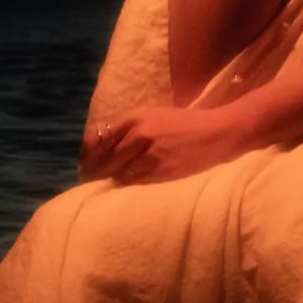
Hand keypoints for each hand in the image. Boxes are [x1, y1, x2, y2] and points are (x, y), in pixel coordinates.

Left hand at [80, 100, 263, 186]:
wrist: (218, 133)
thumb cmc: (186, 124)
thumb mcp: (155, 116)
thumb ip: (131, 127)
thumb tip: (104, 144)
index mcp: (137, 117)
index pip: (101, 138)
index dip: (89, 154)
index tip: (85, 163)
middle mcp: (140, 134)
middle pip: (107, 158)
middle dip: (96, 170)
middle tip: (89, 180)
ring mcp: (151, 153)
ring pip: (120, 172)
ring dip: (114, 179)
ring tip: (107, 185)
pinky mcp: (162, 171)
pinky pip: (137, 182)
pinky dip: (130, 184)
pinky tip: (129, 186)